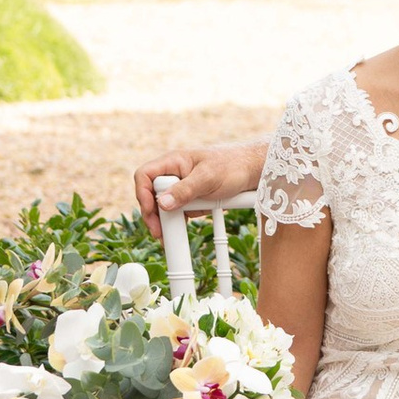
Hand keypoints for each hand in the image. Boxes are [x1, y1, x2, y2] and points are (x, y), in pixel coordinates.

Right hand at [132, 140, 269, 223]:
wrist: (255, 170)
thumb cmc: (233, 165)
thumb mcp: (208, 178)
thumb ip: (185, 190)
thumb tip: (162, 203)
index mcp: (174, 162)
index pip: (145, 175)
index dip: (142, 194)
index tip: (151, 212)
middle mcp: (175, 174)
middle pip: (151, 194)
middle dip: (153, 214)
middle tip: (159, 232)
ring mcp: (183, 187)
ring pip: (164, 206)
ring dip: (166, 220)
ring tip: (169, 236)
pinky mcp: (192, 198)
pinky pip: (179, 212)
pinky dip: (180, 222)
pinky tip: (183, 229)